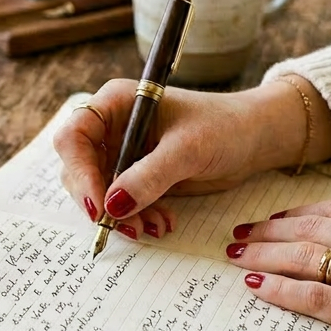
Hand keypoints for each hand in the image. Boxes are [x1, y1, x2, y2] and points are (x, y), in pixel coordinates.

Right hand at [53, 77, 330, 239]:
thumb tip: (111, 207)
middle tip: (128, 227)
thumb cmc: (225, 127)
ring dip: (122, 216)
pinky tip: (162, 223)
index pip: (75, 137)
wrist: (255, 138)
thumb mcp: (188, 150)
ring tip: (154, 227)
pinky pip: (122, 202)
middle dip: (102, 202)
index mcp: (116, 103)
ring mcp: (123, 151)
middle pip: (79, 169)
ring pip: (100, 192)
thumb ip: (149, 177)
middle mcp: (112, 126)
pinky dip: (137, 217)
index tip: (100, 207)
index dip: (80, 173)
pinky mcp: (138, 175)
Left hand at [229, 199, 330, 330]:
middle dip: (268, 231)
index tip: (270, 220)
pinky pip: (315, 298)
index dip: (294, 214)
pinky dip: (281, 290)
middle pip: (310, 230)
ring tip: (238, 257)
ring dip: (264, 255)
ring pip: (305, 258)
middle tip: (238, 235)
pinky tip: (258, 286)